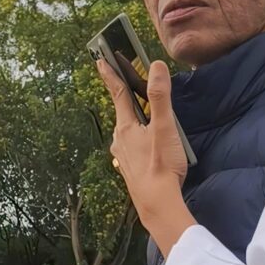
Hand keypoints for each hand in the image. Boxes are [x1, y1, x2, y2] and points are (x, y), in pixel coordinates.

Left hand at [97, 59, 194, 253]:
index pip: (118, 94)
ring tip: (146, 112)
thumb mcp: (164, 127)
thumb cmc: (161, 166)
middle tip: (126, 80)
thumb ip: (160, 96)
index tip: (100, 60)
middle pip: (123, 111)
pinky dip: (138, 136)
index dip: (111, 75)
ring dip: (134, 118)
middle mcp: (119, 140)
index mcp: (126, 126)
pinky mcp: (130, 168)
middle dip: (125, 96)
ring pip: (128, 129)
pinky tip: (149, 142)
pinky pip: (132, 145)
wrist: (158, 204)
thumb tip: (156, 67)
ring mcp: (123, 155)